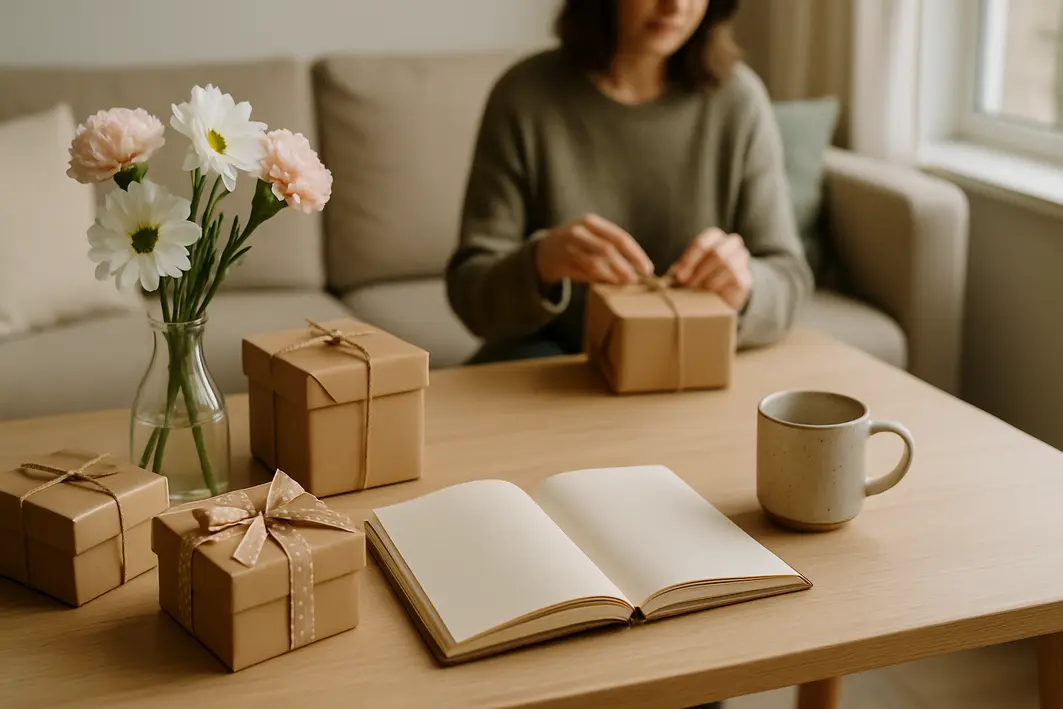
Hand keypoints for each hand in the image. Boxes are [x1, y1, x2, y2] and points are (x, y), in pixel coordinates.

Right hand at [535, 214, 653, 285]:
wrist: (545, 250)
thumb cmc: (577, 244)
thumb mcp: (593, 237)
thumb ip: (612, 247)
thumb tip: (638, 268)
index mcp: (591, 222)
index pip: (619, 237)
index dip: (636, 254)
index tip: (647, 269)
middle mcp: (579, 231)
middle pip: (608, 249)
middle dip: (625, 265)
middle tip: (636, 279)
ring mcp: (569, 247)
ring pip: (596, 262)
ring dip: (613, 274)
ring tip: (625, 282)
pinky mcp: (562, 262)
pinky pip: (585, 272)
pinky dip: (599, 278)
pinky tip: (608, 282)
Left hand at [671, 228, 752, 310]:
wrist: (722, 293)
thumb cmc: (700, 277)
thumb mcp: (687, 271)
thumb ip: (682, 270)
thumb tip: (677, 275)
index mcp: (714, 237)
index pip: (702, 243)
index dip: (689, 259)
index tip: (679, 276)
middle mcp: (731, 243)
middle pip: (716, 253)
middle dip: (700, 271)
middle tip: (688, 285)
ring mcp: (742, 259)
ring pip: (728, 264)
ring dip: (710, 280)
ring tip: (699, 290)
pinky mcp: (746, 278)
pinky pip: (736, 279)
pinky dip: (721, 287)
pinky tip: (711, 294)